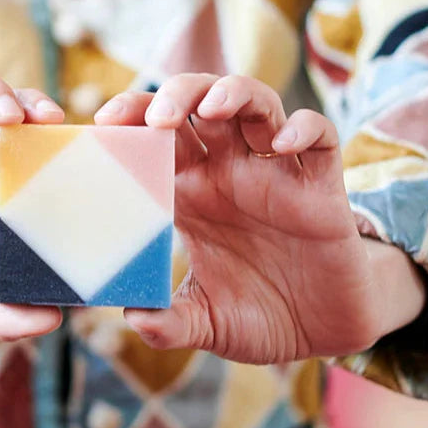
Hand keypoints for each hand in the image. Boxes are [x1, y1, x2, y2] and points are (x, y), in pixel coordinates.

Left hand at [95, 74, 425, 362]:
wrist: (322, 334)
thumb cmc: (258, 317)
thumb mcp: (207, 323)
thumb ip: (171, 323)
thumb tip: (135, 319)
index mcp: (193, 195)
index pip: (157, 139)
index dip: (133, 119)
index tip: (105, 123)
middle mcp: (230, 174)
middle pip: (200, 104)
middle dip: (176, 95)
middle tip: (156, 117)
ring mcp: (276, 175)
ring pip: (256, 104)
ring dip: (233, 93)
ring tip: (211, 108)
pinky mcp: (322, 187)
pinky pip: (320, 138)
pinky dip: (303, 130)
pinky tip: (282, 147)